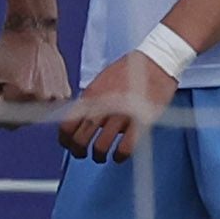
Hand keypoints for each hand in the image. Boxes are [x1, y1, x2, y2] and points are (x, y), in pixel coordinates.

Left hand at [0, 16, 70, 117]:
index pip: (6, 121)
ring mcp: (55, 96)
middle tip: (10, 88)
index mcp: (22, 91)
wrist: (32, 33)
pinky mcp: (64, 93)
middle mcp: (41, 96)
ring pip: (36, 115)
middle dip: (13, 109)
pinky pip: (48, 108)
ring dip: (28, 106)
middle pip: (22, 120)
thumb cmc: (9, 50)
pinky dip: (41, 101)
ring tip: (24, 83)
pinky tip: (36, 83)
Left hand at [58, 49, 173, 162]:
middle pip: (80, 139)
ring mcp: (121, 114)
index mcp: (90, 96)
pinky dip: (120, 156)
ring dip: (98, 156)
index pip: (67, 125)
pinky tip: (119, 156)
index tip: (68, 145)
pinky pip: (125, 147)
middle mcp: (102, 106)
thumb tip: (80, 120)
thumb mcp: (101, 81)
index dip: (65, 140)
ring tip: (101, 156)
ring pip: (101, 146)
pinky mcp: (139, 121)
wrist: (155, 62)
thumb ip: (90, 101)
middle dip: (78, 152)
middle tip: (82, 154)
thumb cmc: (128, 70)